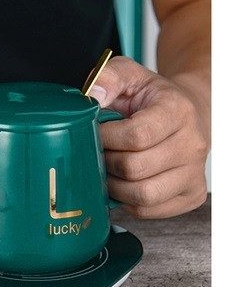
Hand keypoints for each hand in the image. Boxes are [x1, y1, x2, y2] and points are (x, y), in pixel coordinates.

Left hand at [89, 56, 208, 218]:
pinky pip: (149, 210)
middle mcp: (192, 144)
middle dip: (106, 162)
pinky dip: (126, 201)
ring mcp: (194, 173)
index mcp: (177, 111)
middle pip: (135, 168)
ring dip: (114, 185)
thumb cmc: (151, 98)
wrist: (184, 113)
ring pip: (142, 194)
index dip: (107, 138)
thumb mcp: (129, 75)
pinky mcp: (190, 195)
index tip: (97, 132)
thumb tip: (92, 96)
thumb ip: (108, 78)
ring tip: (107, 169)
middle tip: (98, 152)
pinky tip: (121, 183)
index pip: (137, 135)